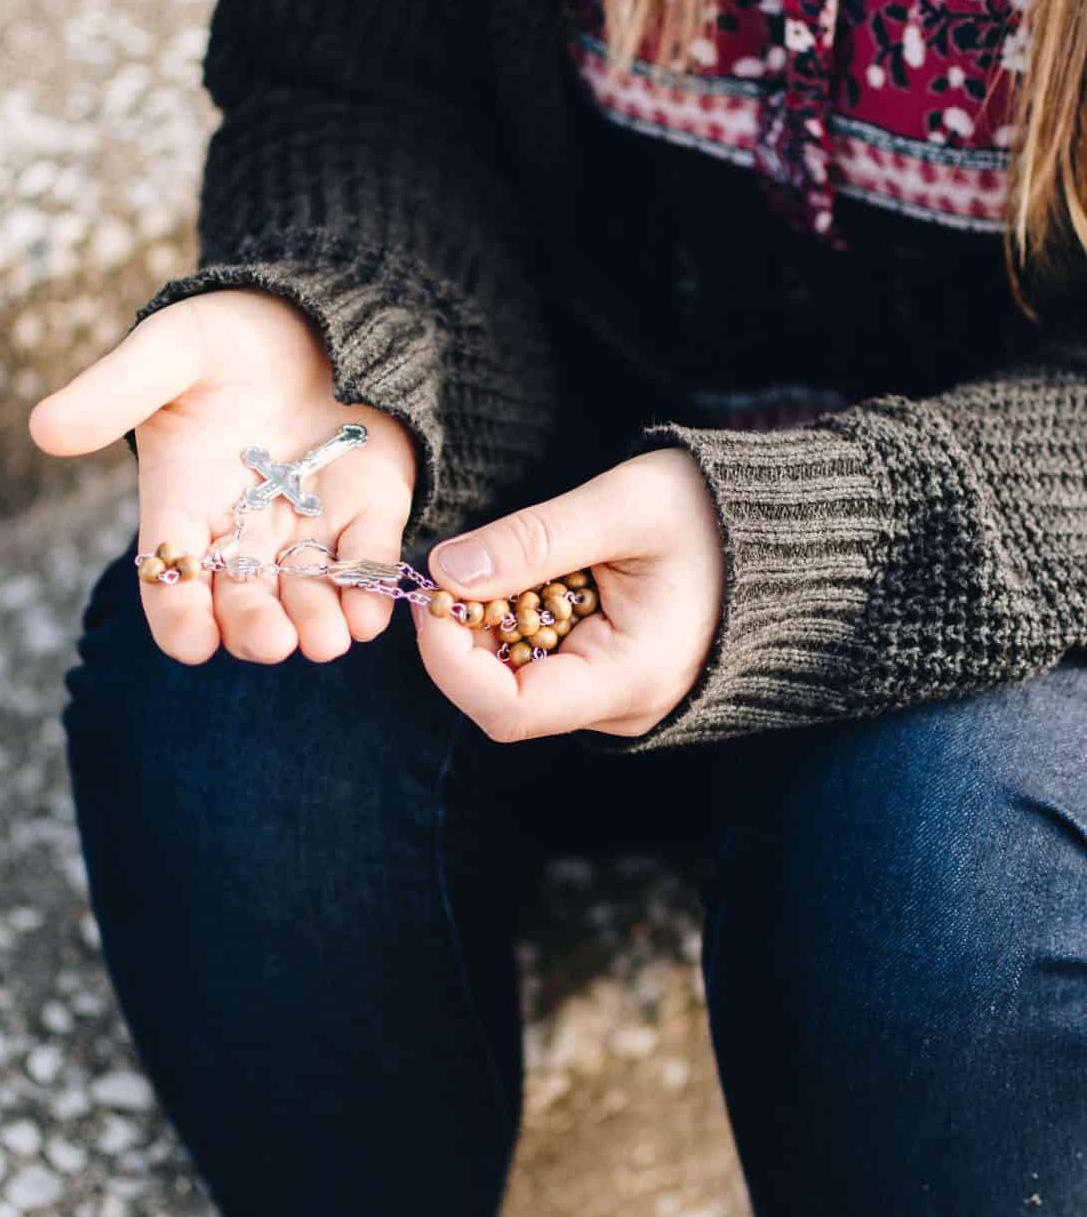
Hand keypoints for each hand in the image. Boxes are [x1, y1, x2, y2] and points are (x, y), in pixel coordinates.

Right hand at [29, 289, 416, 664]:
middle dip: (256, 630)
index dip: (179, 615)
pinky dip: (370, 589)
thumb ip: (114, 390)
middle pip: (242, 602)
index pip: (171, 577)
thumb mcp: (169, 350)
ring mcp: (308, 529)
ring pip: (307, 596)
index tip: (193, 642)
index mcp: (184, 503)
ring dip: (317, 624)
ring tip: (328, 640)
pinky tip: (371, 614)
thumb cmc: (226, 336)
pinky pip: (367, 561)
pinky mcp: (367, 511)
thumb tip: (43, 429)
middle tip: (274, 643)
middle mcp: (244, 533)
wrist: (312, 311)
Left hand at [414, 449, 724, 741]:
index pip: (507, 710)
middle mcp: (624, 706)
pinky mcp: (611, 677)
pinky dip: (523, 617)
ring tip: (534, 555)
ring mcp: (618, 697)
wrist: (782, 527)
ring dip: (496, 620)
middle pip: (502, 695)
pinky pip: (544, 660)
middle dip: (468, 631)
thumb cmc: (712, 511)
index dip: (449, 660)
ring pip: (518, 676)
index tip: (433, 593)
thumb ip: (533, 539)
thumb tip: (447, 570)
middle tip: (471, 560)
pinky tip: (552, 571)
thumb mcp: (621, 506)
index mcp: (631, 676)